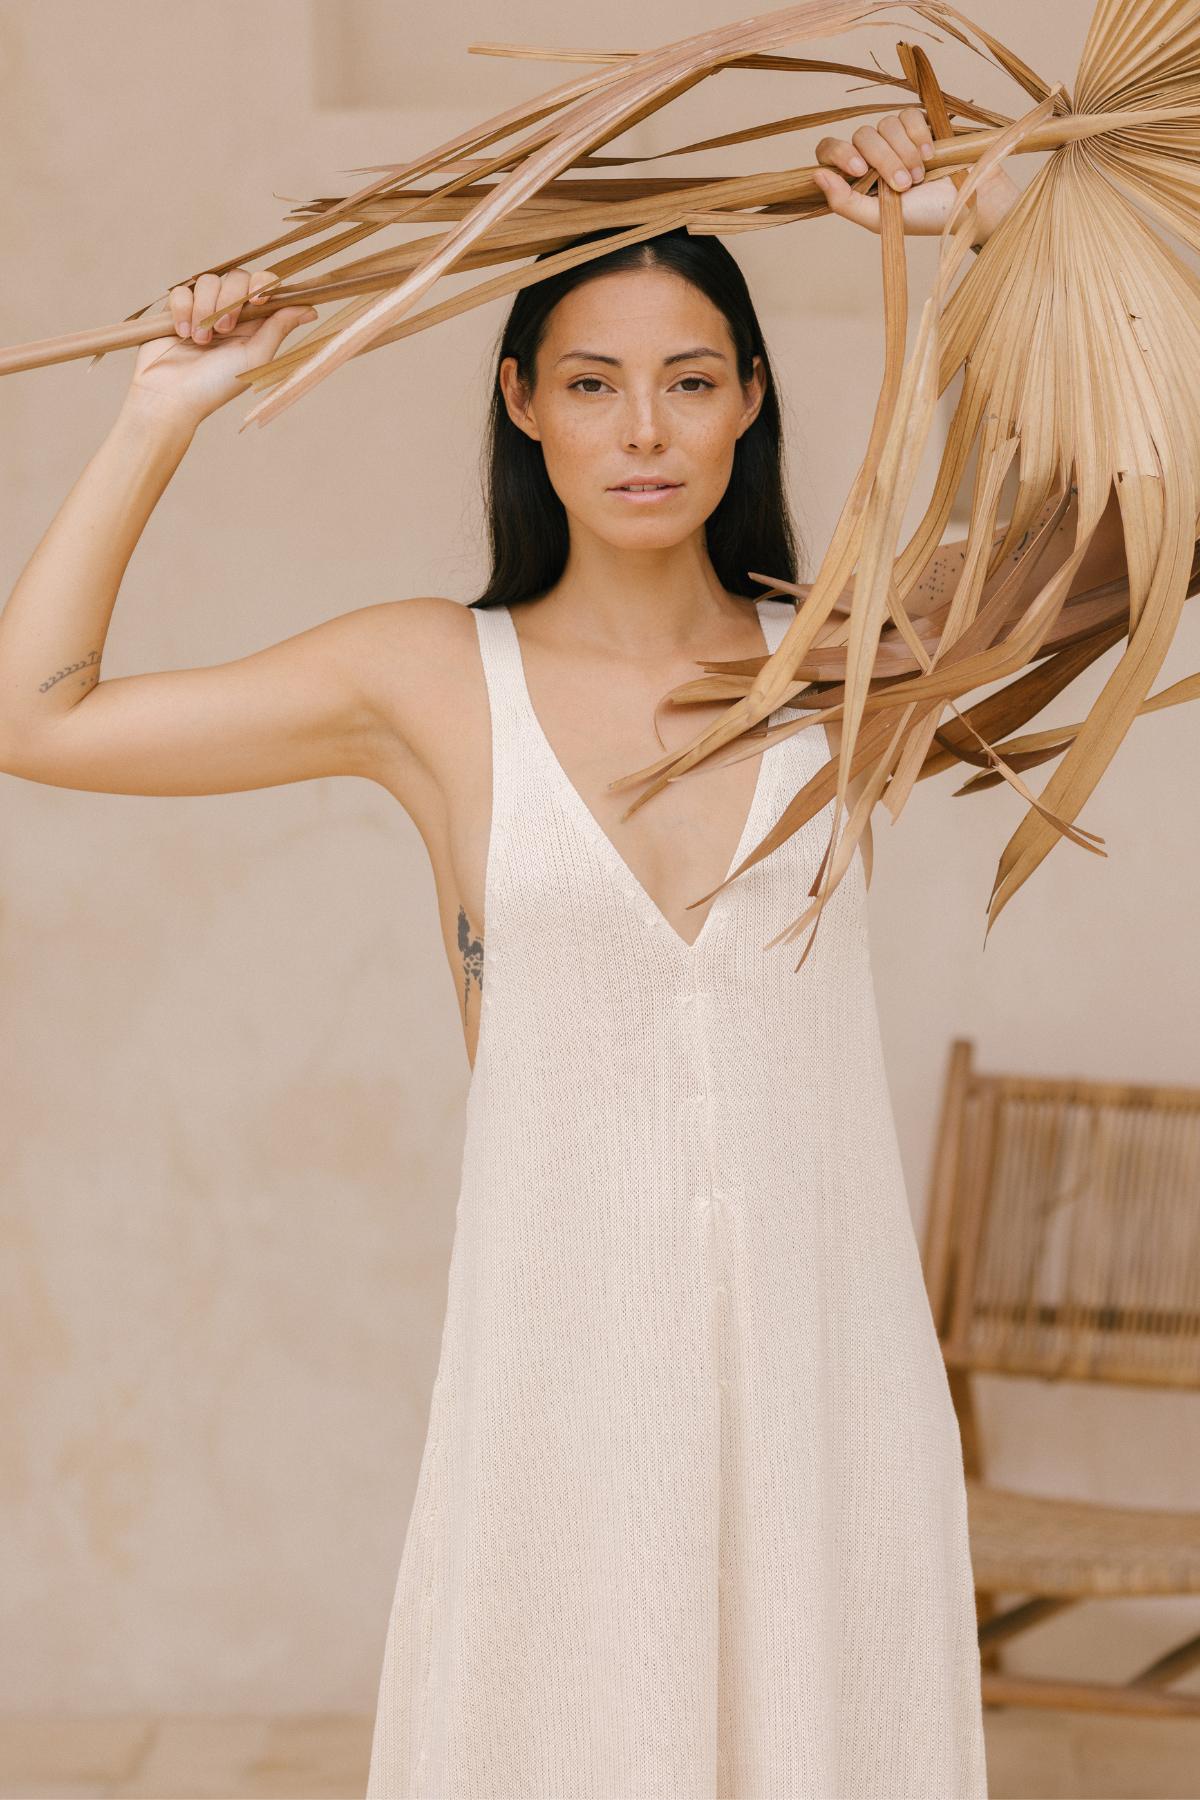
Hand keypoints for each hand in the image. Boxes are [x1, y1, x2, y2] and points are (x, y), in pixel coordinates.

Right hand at [126, 268, 318, 429]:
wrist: (172, 396)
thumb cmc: (216, 385)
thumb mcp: (254, 358)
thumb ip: (278, 329)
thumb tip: (310, 308)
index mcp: (254, 322)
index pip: (265, 285)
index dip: (264, 285)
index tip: (259, 300)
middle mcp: (230, 310)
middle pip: (237, 277)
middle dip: (231, 300)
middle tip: (224, 330)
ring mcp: (203, 308)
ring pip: (208, 280)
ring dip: (205, 310)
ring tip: (200, 341)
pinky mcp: (177, 308)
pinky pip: (182, 291)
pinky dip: (183, 311)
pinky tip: (182, 334)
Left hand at [812, 107, 1020, 245]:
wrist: (972, 206)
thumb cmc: (926, 218)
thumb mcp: (880, 219)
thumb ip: (844, 202)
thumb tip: (815, 175)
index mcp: (858, 178)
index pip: (829, 150)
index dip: (839, 153)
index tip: (859, 170)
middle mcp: (874, 155)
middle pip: (861, 136)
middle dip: (884, 160)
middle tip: (905, 184)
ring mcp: (897, 138)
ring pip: (885, 125)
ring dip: (904, 152)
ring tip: (921, 176)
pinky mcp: (921, 124)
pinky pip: (908, 115)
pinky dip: (918, 135)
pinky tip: (931, 155)